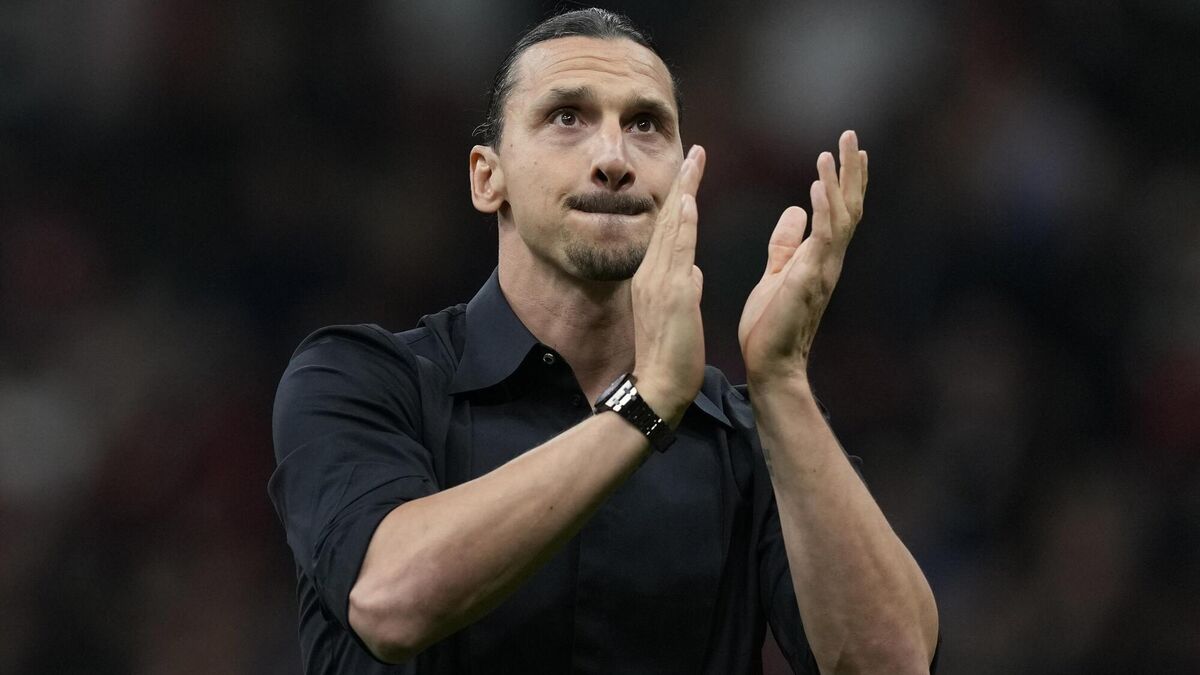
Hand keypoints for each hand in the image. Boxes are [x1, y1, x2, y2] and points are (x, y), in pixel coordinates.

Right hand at [631, 145, 706, 424]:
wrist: (658, 387)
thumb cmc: (671, 356)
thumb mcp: (679, 314)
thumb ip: (685, 287)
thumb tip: (694, 271)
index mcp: (654, 278)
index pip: (668, 230)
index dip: (679, 199)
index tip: (691, 174)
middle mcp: (651, 273)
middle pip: (666, 219)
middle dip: (682, 183)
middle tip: (695, 152)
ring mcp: (659, 282)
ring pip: (671, 228)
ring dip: (683, 192)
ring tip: (695, 162)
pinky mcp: (672, 295)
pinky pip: (677, 252)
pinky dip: (681, 224)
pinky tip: (688, 200)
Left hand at [738, 131, 867, 385]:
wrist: (769, 364)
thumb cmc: (770, 324)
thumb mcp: (777, 272)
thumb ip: (787, 243)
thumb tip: (796, 211)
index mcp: (818, 258)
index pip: (838, 212)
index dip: (844, 180)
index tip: (847, 149)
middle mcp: (827, 261)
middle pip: (849, 208)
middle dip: (851, 171)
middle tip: (852, 135)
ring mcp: (822, 271)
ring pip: (841, 218)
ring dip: (839, 182)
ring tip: (837, 150)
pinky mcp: (808, 282)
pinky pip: (822, 241)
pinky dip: (824, 212)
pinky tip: (818, 187)